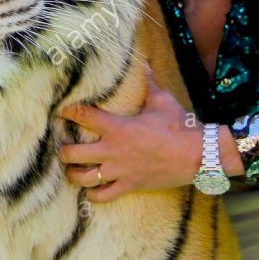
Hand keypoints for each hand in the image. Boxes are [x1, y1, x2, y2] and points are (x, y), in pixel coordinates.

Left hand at [57, 67, 203, 202]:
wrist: (196, 155)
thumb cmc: (178, 126)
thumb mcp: (162, 101)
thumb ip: (149, 83)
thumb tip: (146, 63)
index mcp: (117, 127)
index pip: (83, 116)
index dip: (69, 112)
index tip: (63, 111)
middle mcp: (112, 150)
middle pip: (73, 153)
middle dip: (63, 150)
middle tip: (62, 146)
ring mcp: (119, 171)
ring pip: (83, 177)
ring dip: (73, 173)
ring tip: (71, 168)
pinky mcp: (129, 185)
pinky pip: (103, 196)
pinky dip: (94, 194)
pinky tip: (91, 190)